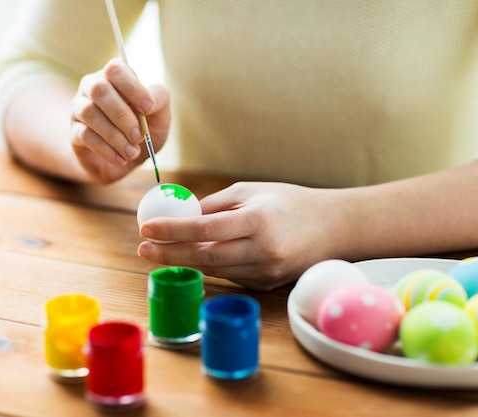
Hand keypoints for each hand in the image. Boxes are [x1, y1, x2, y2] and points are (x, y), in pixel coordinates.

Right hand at [70, 58, 169, 183]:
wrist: (126, 159)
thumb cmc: (142, 129)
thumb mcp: (159, 114)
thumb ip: (159, 100)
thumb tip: (149, 102)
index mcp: (114, 78)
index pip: (115, 69)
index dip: (132, 87)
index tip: (149, 108)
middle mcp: (92, 88)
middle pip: (99, 89)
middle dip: (122, 115)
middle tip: (139, 136)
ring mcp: (79, 109)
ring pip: (89, 113)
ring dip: (115, 136)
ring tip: (132, 152)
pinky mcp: (74, 132)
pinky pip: (85, 135)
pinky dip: (106, 150)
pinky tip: (121, 159)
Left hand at [137, 182, 346, 290]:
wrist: (335, 228)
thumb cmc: (290, 202)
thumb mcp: (252, 191)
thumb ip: (215, 205)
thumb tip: (181, 216)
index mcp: (257, 221)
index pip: (204, 229)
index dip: (172, 230)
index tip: (145, 228)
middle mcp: (261, 251)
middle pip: (204, 257)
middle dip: (168, 254)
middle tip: (143, 248)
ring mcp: (265, 272)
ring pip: (214, 270)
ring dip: (184, 261)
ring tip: (160, 251)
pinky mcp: (266, 285)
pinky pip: (229, 276)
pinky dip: (210, 266)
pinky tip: (195, 256)